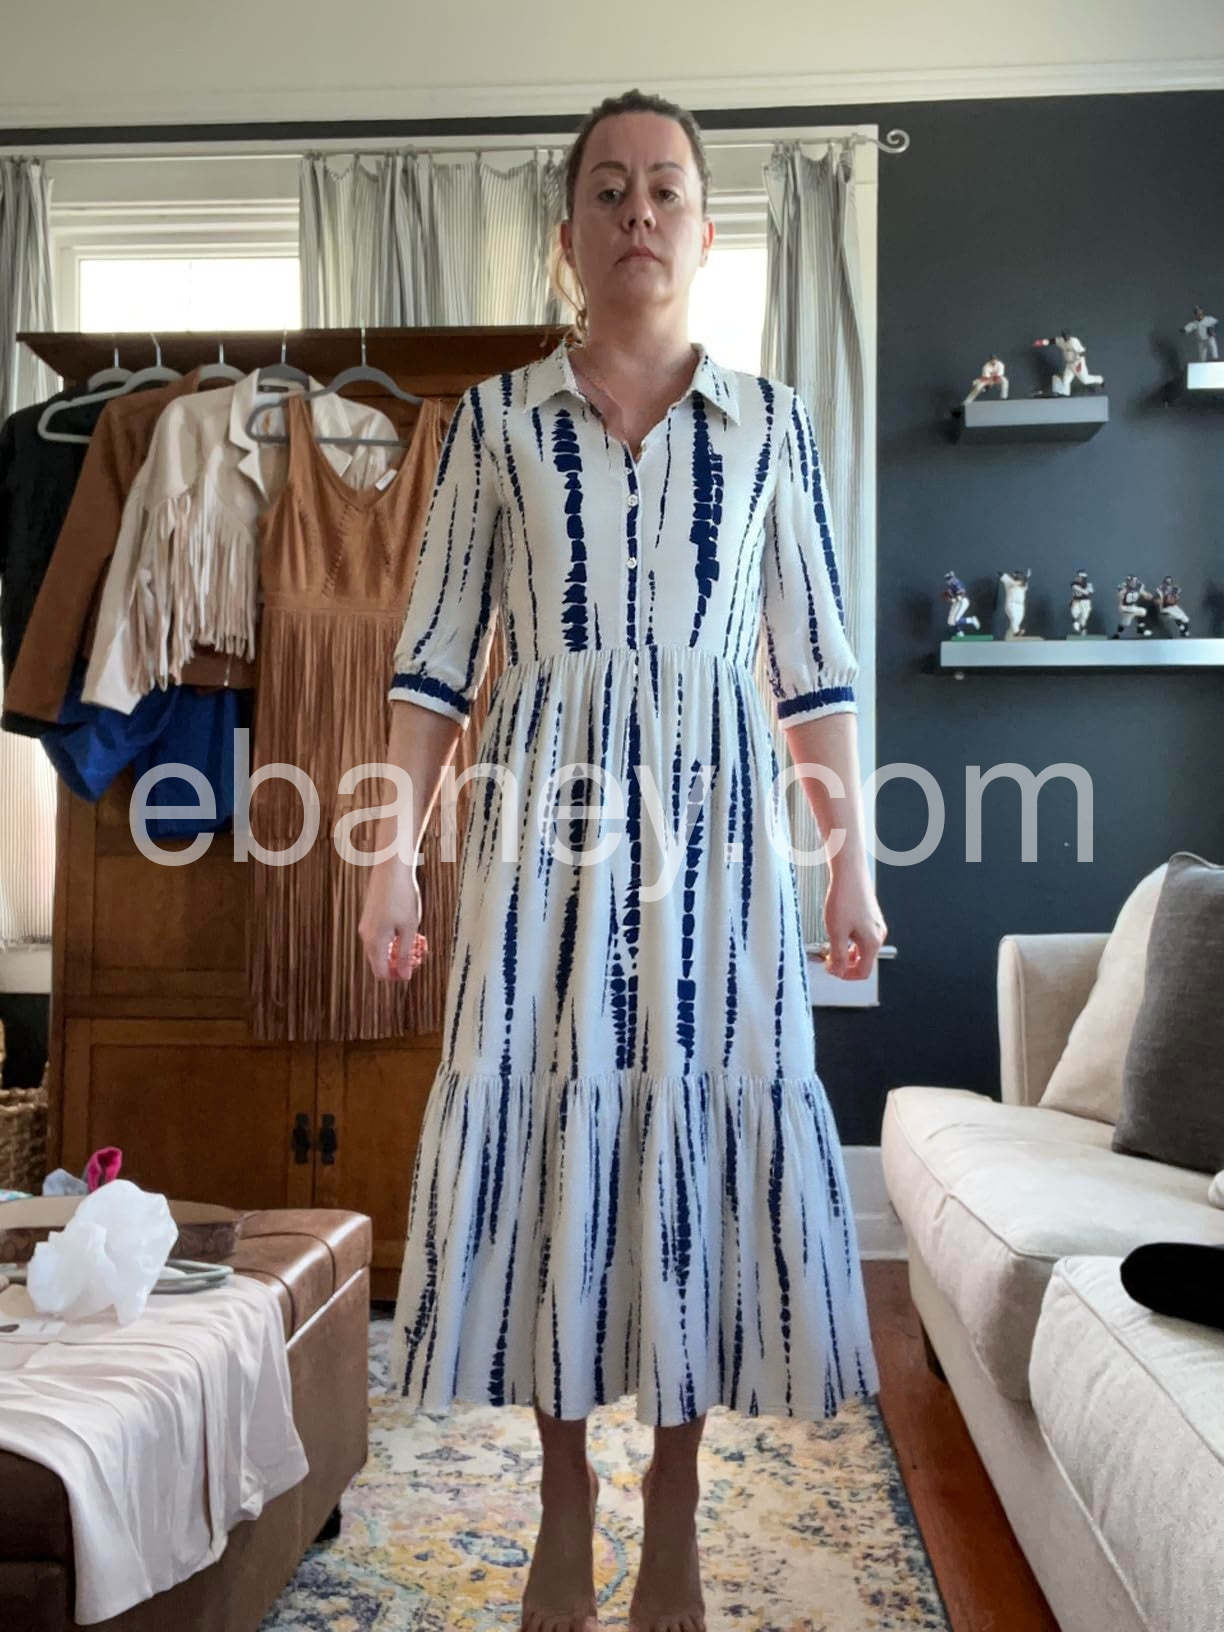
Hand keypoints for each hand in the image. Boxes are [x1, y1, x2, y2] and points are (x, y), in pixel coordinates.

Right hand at [359, 859, 428, 982]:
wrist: (391, 868)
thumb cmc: (402, 896)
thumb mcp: (409, 928)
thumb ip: (405, 954)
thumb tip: (405, 976)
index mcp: (374, 941)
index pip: (380, 972)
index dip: (397, 976)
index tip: (413, 969)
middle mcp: (366, 936)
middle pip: (379, 962)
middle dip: (398, 963)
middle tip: (418, 955)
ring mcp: (366, 925)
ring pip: (380, 948)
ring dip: (396, 950)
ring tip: (417, 940)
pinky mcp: (370, 916)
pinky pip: (379, 936)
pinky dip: (392, 938)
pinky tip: (407, 928)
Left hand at [822, 867, 886, 979]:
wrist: (849, 872)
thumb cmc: (844, 897)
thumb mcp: (836, 932)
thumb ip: (837, 955)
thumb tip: (838, 971)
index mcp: (872, 942)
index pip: (863, 972)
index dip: (845, 976)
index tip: (831, 970)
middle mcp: (878, 935)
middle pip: (863, 961)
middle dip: (845, 964)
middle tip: (828, 959)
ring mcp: (875, 925)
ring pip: (861, 949)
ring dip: (846, 952)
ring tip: (830, 946)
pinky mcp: (870, 917)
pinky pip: (861, 937)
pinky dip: (849, 941)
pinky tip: (837, 933)